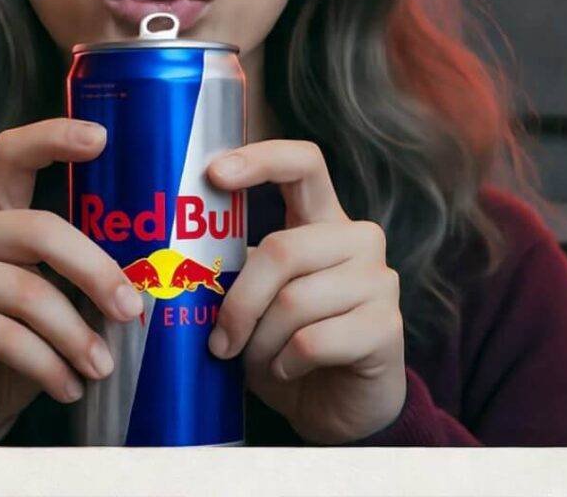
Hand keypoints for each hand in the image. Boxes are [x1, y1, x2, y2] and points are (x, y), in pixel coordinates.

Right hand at [0, 118, 143, 444]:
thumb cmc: (19, 340)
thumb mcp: (54, 293)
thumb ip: (80, 267)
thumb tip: (151, 270)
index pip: (14, 153)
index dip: (54, 137)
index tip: (102, 138)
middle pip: (40, 229)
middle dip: (95, 270)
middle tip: (130, 309)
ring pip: (28, 291)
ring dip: (76, 336)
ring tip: (102, 367)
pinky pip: (5, 335)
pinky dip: (48, 365)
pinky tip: (69, 386)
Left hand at [205, 141, 404, 443]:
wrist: (337, 407)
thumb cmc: (286, 343)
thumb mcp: (255, 298)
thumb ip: (234, 269)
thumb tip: (178, 260)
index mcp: (321, 218)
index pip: (302, 163)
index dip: (260, 159)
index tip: (214, 174)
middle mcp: (357, 238)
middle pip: (282, 249)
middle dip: (240, 303)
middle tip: (220, 341)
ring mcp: (379, 279)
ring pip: (294, 301)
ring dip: (261, 342)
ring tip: (260, 361)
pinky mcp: (388, 327)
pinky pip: (313, 341)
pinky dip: (285, 363)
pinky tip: (288, 370)